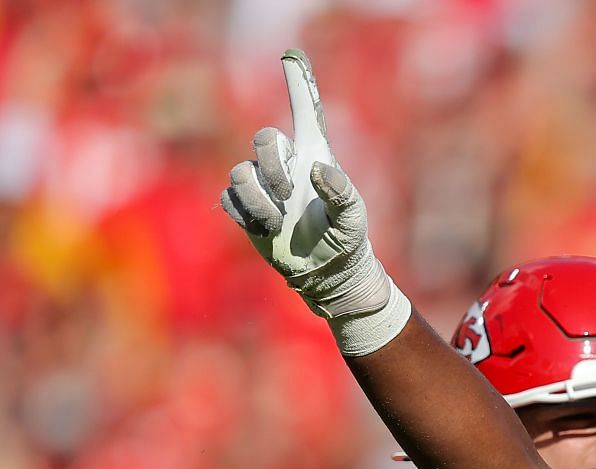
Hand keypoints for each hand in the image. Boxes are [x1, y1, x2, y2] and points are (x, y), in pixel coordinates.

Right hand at [218, 50, 409, 355]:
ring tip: (279, 219)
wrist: (327, 273)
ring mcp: (262, 187)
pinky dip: (246, 214)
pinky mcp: (245, 209)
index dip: (298, 83)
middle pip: (263, 139)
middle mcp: (285, 166)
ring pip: (241, 173)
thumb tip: (316, 170)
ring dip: (261, 199)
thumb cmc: (346, 240)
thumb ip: (342, 192)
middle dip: (273, 165)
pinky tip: (265, 228)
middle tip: (289, 195)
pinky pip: (229, 198)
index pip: (305, 113)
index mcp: (314, 157)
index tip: (291, 56)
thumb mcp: (353, 218)